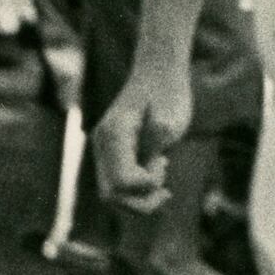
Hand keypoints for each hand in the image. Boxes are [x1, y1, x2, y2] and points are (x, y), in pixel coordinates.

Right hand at [95, 60, 191, 213]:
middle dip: (142, 202)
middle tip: (166, 187)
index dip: (147, 183)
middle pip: (112, 196)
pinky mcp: (110, 154)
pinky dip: (137, 190)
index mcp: (116, 132)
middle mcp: (103, 143)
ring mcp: (103, 149)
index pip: (123, 181)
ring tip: (160, 176)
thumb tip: (144, 179)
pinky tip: (156, 172)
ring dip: (140, 198)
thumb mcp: (170, 121)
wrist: (159, 72)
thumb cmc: (169, 94)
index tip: (164, 162)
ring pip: (112, 196)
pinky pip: (117, 185)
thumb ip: (154, 149)